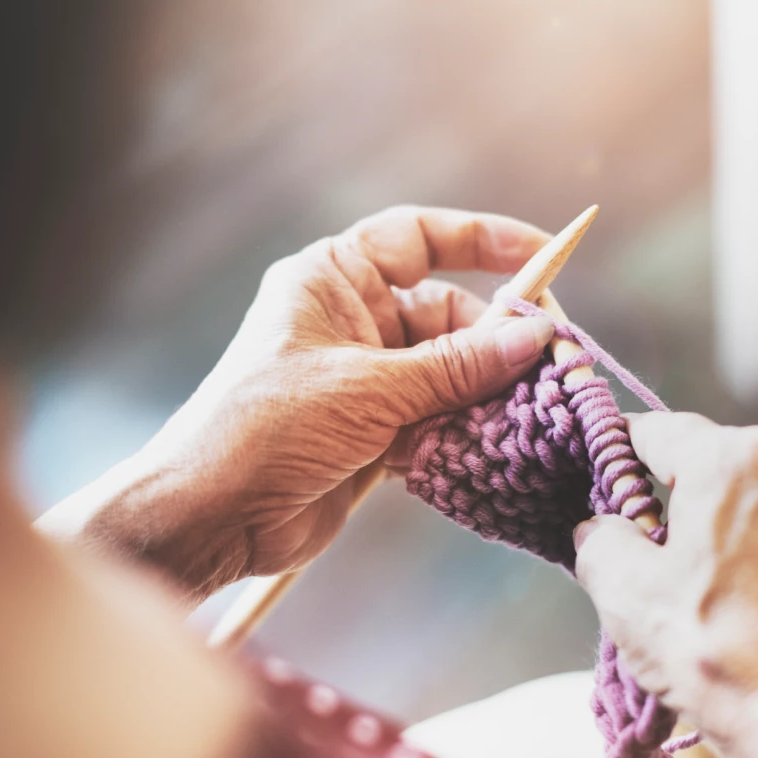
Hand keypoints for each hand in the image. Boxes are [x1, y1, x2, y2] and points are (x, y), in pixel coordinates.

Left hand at [38, 206, 554, 597]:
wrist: (210, 518)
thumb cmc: (265, 429)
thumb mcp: (367, 388)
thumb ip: (455, 366)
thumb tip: (534, 336)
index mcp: (334, 280)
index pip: (420, 238)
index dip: (484, 240)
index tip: (545, 257)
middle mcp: (352, 322)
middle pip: (448, 314)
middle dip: (496, 340)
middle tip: (547, 364)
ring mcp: (365, 379)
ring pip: (451, 373)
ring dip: (486, 394)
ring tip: (526, 413)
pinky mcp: (374, 432)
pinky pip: (439, 419)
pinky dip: (464, 432)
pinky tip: (490, 447)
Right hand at [574, 414, 757, 757]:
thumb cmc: (718, 654)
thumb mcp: (625, 595)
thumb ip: (600, 541)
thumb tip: (600, 529)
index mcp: (734, 456)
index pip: (659, 433)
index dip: (621, 452)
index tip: (605, 474)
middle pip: (721, 466)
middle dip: (687, 502)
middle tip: (659, 559)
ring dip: (743, 531)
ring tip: (723, 597)